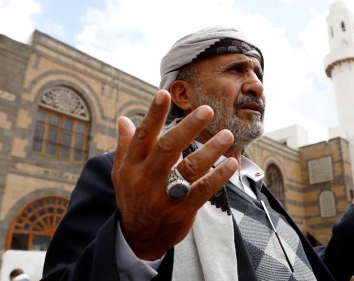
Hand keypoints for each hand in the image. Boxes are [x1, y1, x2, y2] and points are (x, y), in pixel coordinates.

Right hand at [112, 90, 237, 259]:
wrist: (139, 237)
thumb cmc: (133, 197)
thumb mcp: (122, 173)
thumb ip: (126, 146)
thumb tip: (123, 119)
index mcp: (133, 165)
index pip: (143, 136)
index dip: (153, 115)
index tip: (163, 93)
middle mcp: (147, 178)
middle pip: (169, 148)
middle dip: (188, 127)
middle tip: (207, 110)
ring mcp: (165, 195)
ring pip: (189, 168)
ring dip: (210, 150)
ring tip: (226, 134)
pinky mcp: (182, 210)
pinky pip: (203, 190)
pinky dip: (218, 176)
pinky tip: (231, 163)